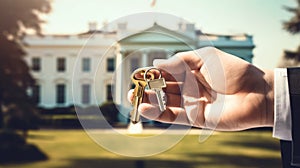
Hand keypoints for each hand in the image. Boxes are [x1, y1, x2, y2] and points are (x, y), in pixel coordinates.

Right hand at [128, 47, 273, 130]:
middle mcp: (190, 87)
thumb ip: (180, 61)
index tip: (139, 74)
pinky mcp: (195, 118)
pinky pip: (173, 116)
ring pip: (166, 103)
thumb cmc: (233, 71)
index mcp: (192, 71)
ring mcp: (191, 103)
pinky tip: (146, 108)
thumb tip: (157, 63)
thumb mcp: (205, 57)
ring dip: (149, 101)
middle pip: (164, 88)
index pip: (167, 72)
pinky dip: (158, 113)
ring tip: (134, 98)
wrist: (254, 94)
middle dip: (148, 88)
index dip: (152, 73)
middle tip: (133, 88)